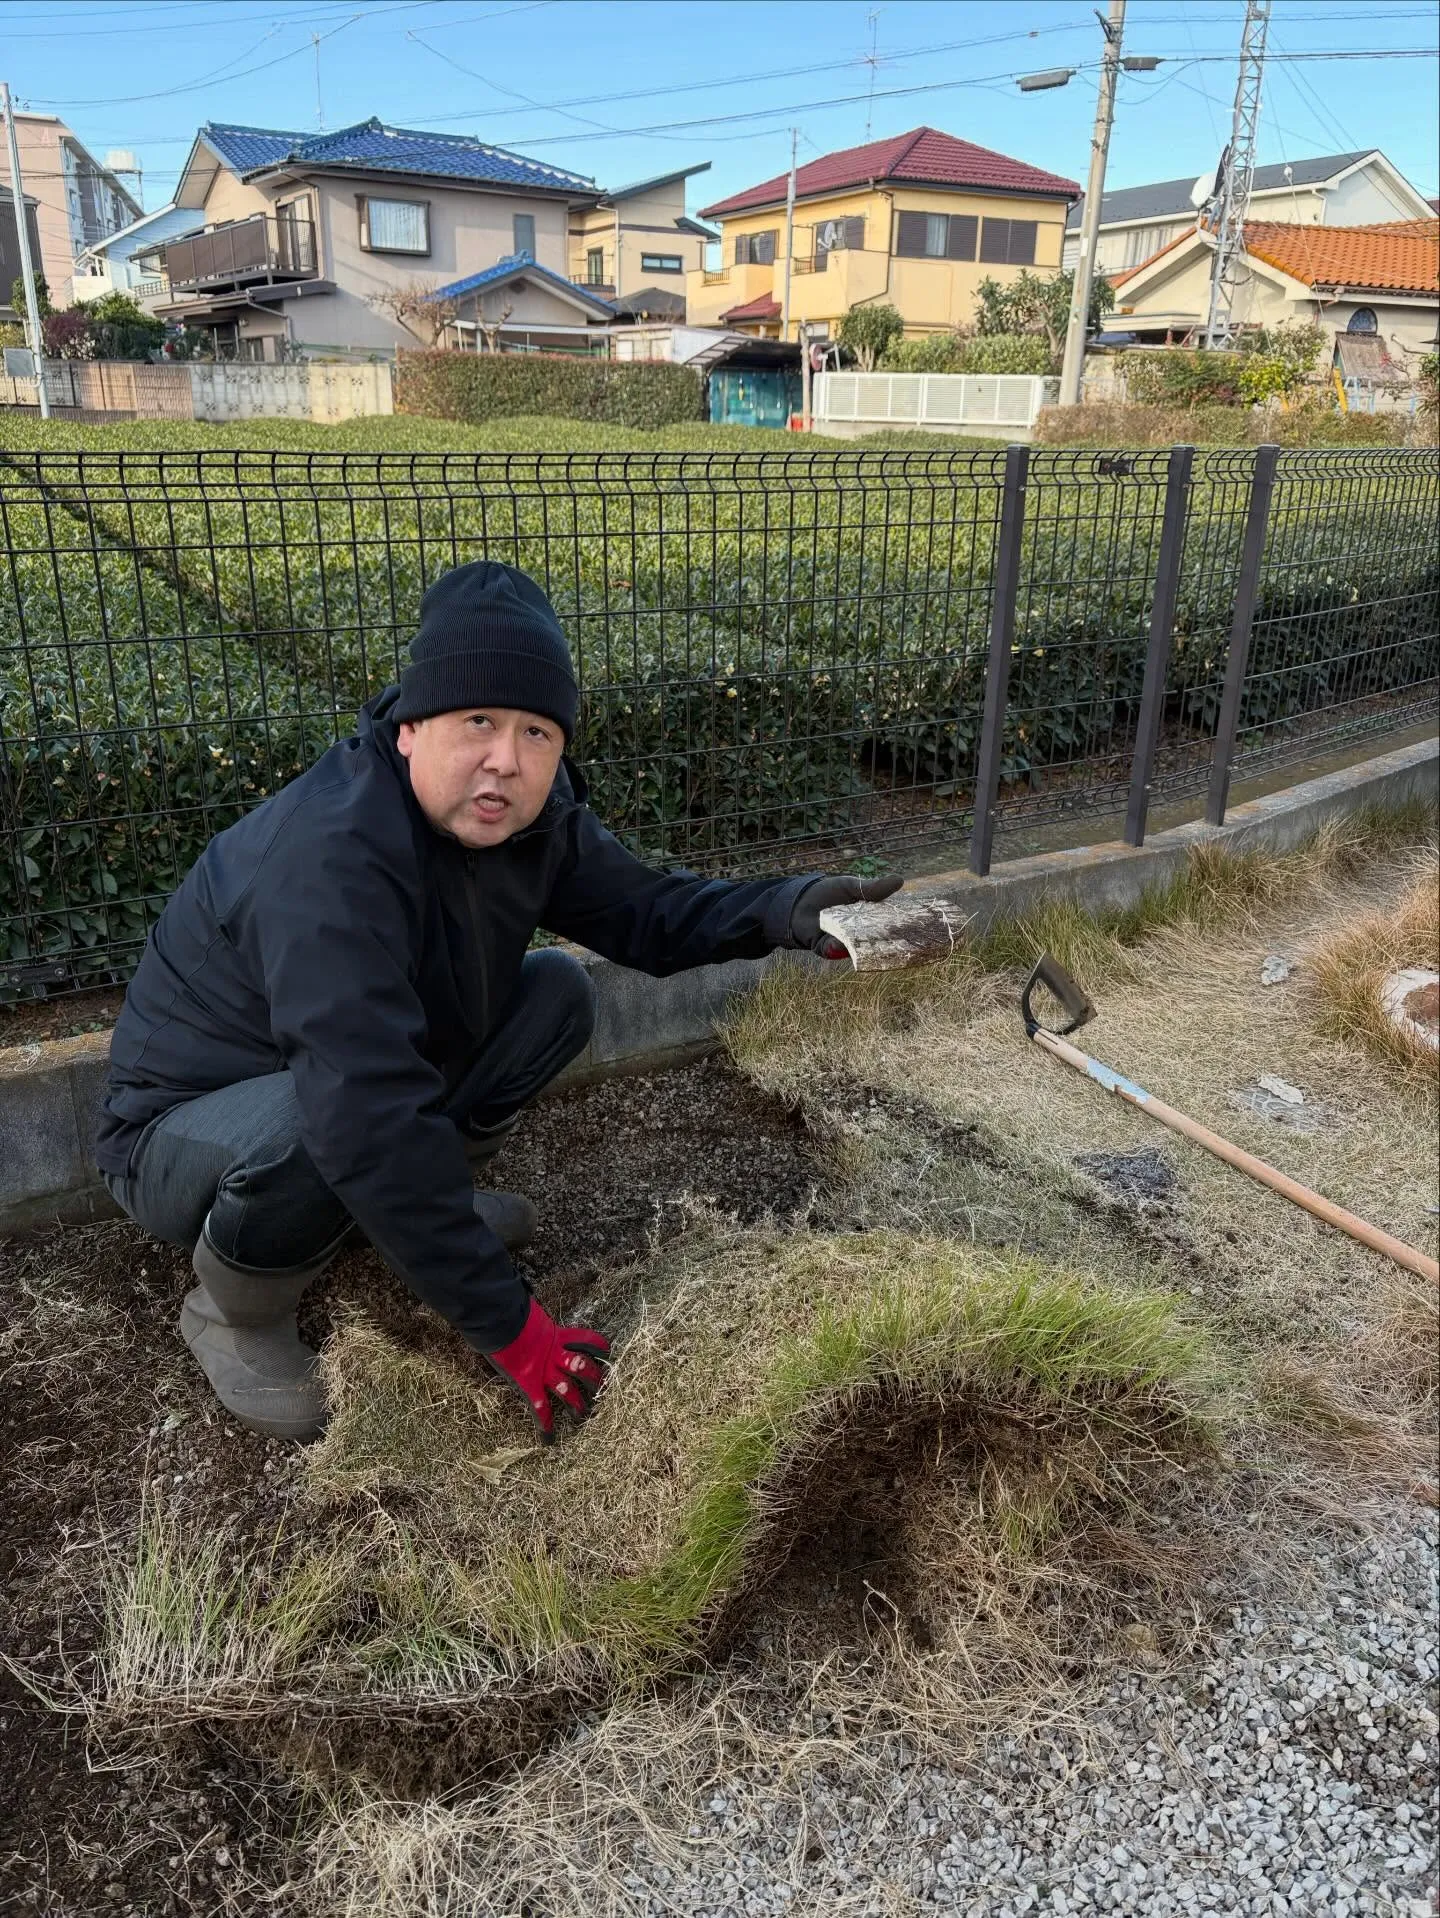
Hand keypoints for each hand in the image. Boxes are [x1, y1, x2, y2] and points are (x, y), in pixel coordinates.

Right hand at [487, 1298, 610, 1441]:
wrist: (500, 1320)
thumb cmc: (509, 1309)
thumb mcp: (527, 1309)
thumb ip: (531, 1313)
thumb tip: (524, 1301)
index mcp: (557, 1335)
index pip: (586, 1340)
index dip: (598, 1345)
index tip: (606, 1351)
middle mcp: (555, 1354)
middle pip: (583, 1367)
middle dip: (594, 1379)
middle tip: (602, 1388)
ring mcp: (544, 1371)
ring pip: (568, 1390)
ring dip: (578, 1405)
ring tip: (583, 1416)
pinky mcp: (529, 1384)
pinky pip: (540, 1407)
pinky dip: (544, 1425)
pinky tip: (548, 1440)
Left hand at [789, 873, 903, 958]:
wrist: (798, 902)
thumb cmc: (827, 893)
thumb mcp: (851, 887)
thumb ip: (872, 888)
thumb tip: (900, 880)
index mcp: (870, 918)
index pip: (889, 923)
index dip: (902, 924)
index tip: (917, 922)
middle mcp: (860, 934)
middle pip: (877, 940)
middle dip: (888, 939)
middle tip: (901, 937)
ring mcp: (845, 943)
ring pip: (858, 948)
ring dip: (863, 945)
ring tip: (869, 938)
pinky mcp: (828, 949)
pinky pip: (836, 951)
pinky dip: (837, 948)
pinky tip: (839, 942)